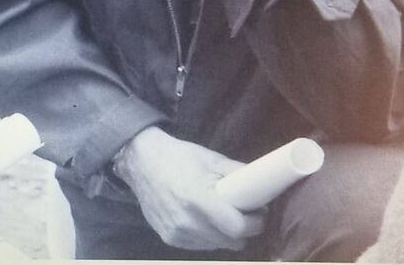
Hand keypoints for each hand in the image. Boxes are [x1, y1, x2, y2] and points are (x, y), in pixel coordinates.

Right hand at [114, 127, 264, 250]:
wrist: (141, 162)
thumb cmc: (178, 157)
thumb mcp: (210, 158)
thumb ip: (237, 172)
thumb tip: (262, 182)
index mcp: (198, 198)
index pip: (238, 228)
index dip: (254, 223)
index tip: (258, 213)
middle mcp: (187, 221)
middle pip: (232, 242)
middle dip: (243, 230)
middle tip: (242, 213)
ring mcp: (177, 233)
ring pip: (217, 245)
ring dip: (224, 234)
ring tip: (220, 214)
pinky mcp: (169, 238)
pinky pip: (200, 245)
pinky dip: (207, 235)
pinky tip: (202, 218)